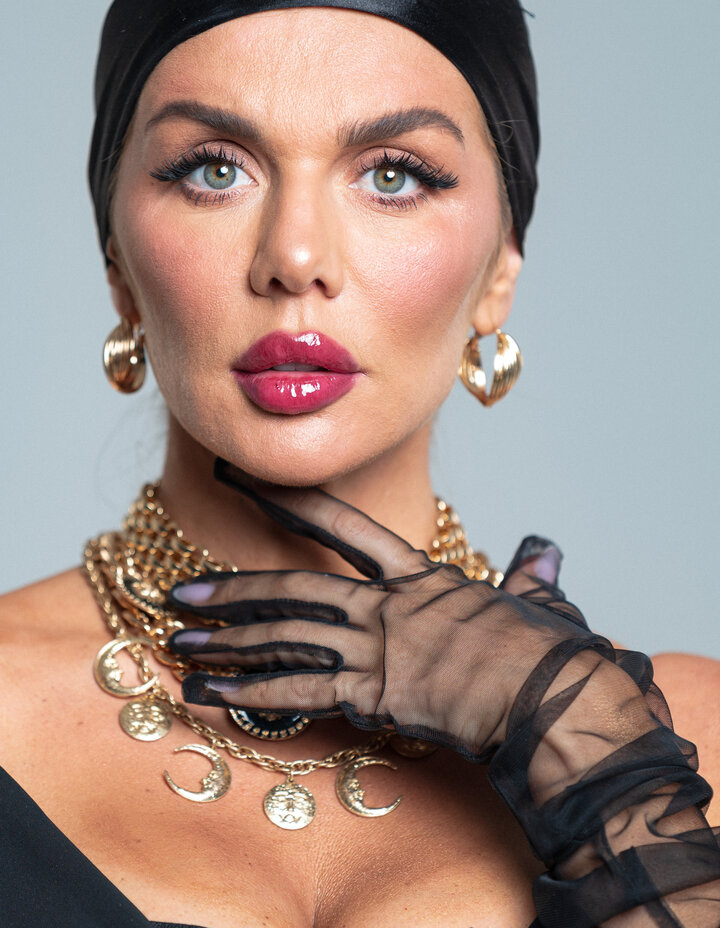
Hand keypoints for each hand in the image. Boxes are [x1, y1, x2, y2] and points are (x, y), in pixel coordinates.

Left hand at [168, 458, 608, 761]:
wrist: (557, 696)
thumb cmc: (552, 653)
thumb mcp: (539, 602)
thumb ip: (531, 573)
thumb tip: (543, 550)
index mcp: (420, 577)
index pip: (344, 524)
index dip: (291, 499)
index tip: (242, 479)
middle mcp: (388, 605)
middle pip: (294, 587)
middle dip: (233, 591)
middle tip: (181, 594)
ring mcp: (377, 647)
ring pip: (285, 636)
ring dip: (227, 641)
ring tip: (178, 644)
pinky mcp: (374, 693)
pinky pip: (298, 692)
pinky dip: (248, 693)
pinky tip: (208, 695)